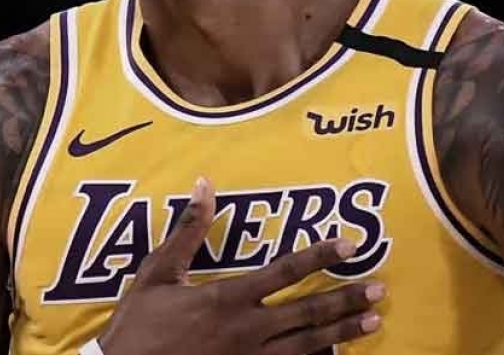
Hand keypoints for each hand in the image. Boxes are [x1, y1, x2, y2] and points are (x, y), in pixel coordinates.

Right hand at [98, 177, 384, 354]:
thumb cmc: (141, 325)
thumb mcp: (158, 272)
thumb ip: (187, 230)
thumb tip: (204, 183)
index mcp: (228, 297)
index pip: (284, 272)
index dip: (319, 255)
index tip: (350, 244)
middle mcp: (248, 330)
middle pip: (307, 313)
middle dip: (346, 299)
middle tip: (379, 290)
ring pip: (308, 348)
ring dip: (343, 333)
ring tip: (374, 322)